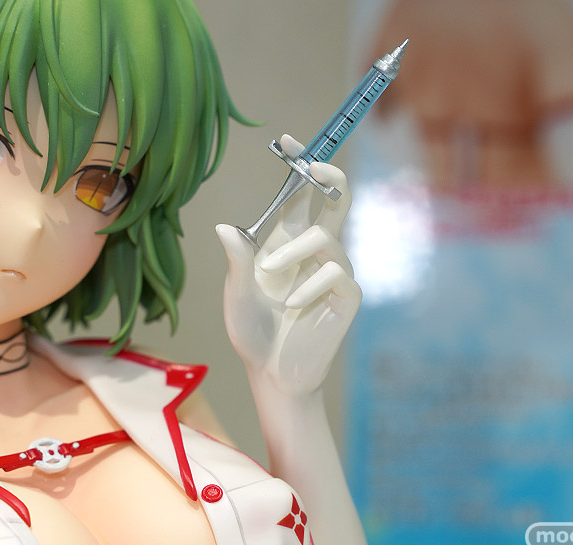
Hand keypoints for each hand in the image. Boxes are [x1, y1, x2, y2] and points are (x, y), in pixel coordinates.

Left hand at [216, 134, 361, 396]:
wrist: (272, 374)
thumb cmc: (253, 333)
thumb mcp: (238, 294)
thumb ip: (238, 261)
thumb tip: (225, 226)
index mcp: (288, 243)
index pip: (300, 195)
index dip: (299, 166)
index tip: (288, 141)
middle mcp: (316, 251)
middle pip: (336, 199)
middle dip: (328, 175)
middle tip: (314, 165)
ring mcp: (335, 271)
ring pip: (325, 237)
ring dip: (292, 254)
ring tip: (270, 280)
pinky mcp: (347, 295)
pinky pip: (335, 272)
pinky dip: (308, 286)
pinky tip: (292, 307)